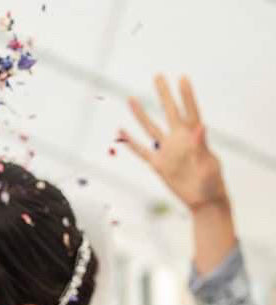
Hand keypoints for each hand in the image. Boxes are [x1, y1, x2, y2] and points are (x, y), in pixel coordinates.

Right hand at [120, 75, 228, 211]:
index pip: (190, 111)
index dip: (186, 95)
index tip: (182, 78)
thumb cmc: (211, 182)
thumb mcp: (209, 165)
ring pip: (151, 128)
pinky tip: (122, 131)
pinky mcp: (158, 164)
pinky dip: (131, 142)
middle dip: (164, 94)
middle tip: (158, 76)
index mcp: (194, 137)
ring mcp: (167, 151)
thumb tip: (200, 128)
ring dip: (141, 114)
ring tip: (132, 98)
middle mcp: (179, 140)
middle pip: (170, 112)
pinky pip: (141, 151)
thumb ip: (202, 146)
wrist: (203, 200)